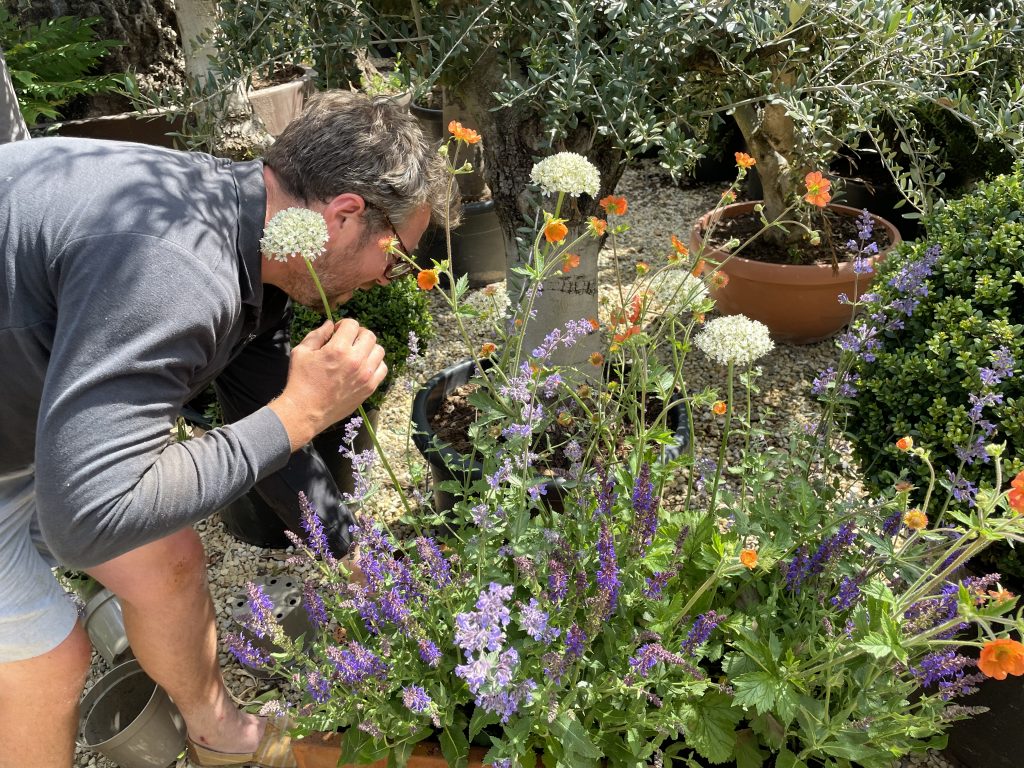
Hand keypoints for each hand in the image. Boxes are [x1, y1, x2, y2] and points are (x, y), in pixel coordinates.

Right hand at [269, 318, 386, 449]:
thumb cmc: (300, 381)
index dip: (344, 324)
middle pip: (369, 335)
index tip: (338, 332)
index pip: (352, 324)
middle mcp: (355, 360)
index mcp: (337, 349)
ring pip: (379, 350)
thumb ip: (317, 335)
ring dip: (368, 348)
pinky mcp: (369, 388)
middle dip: (358, 334)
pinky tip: (364, 366)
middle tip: (349, 341)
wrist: (305, 411)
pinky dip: (375, 364)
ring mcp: (365, 375)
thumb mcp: (301, 352)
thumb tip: (330, 324)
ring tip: (357, 353)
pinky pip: (383, 369)